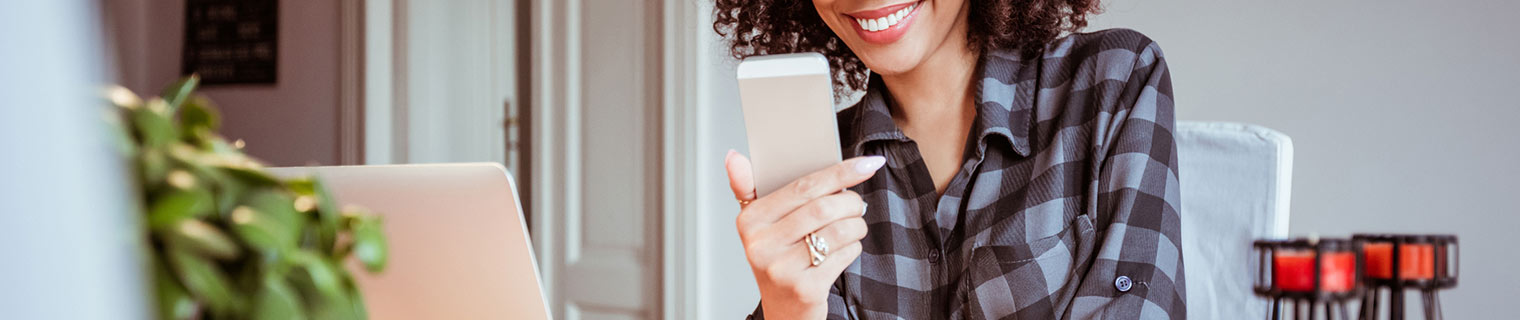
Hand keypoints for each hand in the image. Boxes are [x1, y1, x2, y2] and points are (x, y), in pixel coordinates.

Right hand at [725, 150, 883, 318]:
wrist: (784, 310)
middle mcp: (761, 245)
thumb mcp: (760, 224)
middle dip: (851, 202)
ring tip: (853, 226)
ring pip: (838, 230)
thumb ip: (748, 187)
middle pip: (823, 207)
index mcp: (750, 220)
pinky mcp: (804, 288)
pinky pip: (844, 255)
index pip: (803, 186)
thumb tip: (733, 156)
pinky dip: (853, 248)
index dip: (840, 172)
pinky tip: (844, 250)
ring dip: (856, 225)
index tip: (867, 164)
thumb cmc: (778, 257)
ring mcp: (781, 269)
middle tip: (857, 204)